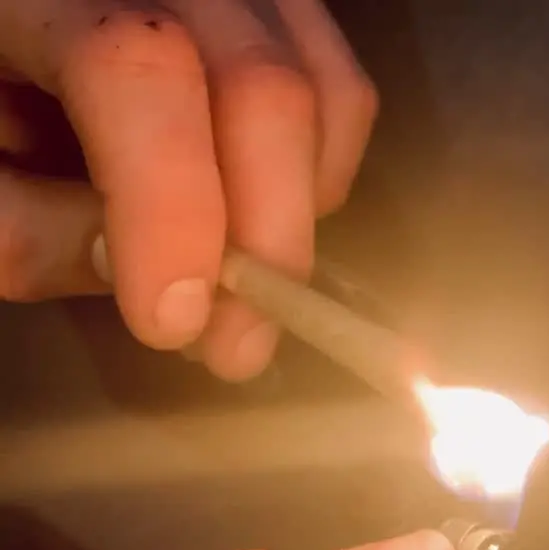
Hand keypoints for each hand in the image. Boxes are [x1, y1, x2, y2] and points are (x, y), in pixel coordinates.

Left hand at [0, 1, 378, 379]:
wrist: (11, 38)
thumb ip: (23, 224)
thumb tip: (134, 267)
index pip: (138, 71)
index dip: (169, 202)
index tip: (171, 321)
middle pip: (264, 86)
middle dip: (265, 238)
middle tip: (234, 347)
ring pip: (323, 94)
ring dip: (296, 213)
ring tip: (240, 280)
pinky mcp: (285, 11)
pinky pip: (344, 92)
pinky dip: (321, 176)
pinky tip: (263, 213)